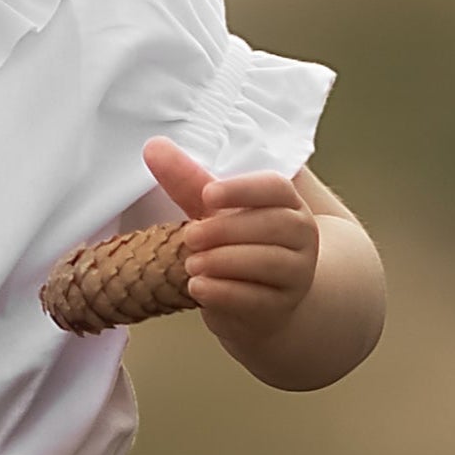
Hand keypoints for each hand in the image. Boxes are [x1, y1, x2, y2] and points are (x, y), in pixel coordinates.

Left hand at [143, 137, 319, 354]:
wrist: (258, 304)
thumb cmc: (237, 247)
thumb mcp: (214, 213)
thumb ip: (188, 182)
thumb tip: (153, 147)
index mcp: (287, 203)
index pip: (276, 187)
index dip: (242, 189)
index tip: (207, 195)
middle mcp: (301, 236)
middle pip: (272, 224)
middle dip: (226, 230)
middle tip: (190, 236)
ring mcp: (296, 273)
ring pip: (267, 262)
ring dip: (223, 262)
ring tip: (191, 263)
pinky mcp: (281, 307)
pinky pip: (256, 299)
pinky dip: (223, 293)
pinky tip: (198, 288)